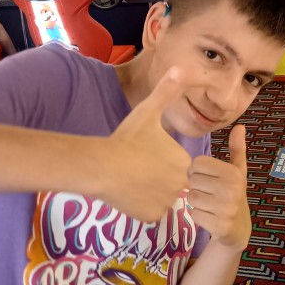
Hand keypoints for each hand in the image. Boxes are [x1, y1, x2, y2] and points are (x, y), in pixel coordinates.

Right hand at [104, 67, 190, 221]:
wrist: (101, 166)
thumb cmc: (125, 138)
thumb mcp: (147, 112)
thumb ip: (166, 91)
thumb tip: (180, 68)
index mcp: (183, 161)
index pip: (175, 164)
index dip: (158, 159)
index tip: (143, 154)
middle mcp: (180, 184)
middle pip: (168, 182)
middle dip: (155, 177)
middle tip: (135, 167)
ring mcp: (167, 202)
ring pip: (160, 198)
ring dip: (148, 192)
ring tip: (131, 179)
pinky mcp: (152, 216)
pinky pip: (149, 212)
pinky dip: (140, 206)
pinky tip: (128, 194)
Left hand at [187, 124, 250, 251]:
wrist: (239, 228)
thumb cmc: (233, 193)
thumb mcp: (237, 170)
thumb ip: (237, 148)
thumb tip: (240, 126)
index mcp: (233, 173)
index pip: (197, 163)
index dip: (198, 171)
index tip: (208, 178)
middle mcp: (231, 189)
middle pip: (192, 180)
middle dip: (197, 187)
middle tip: (209, 193)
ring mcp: (226, 209)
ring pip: (191, 197)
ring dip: (196, 202)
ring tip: (209, 204)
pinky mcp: (219, 225)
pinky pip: (194, 214)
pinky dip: (198, 216)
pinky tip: (210, 216)